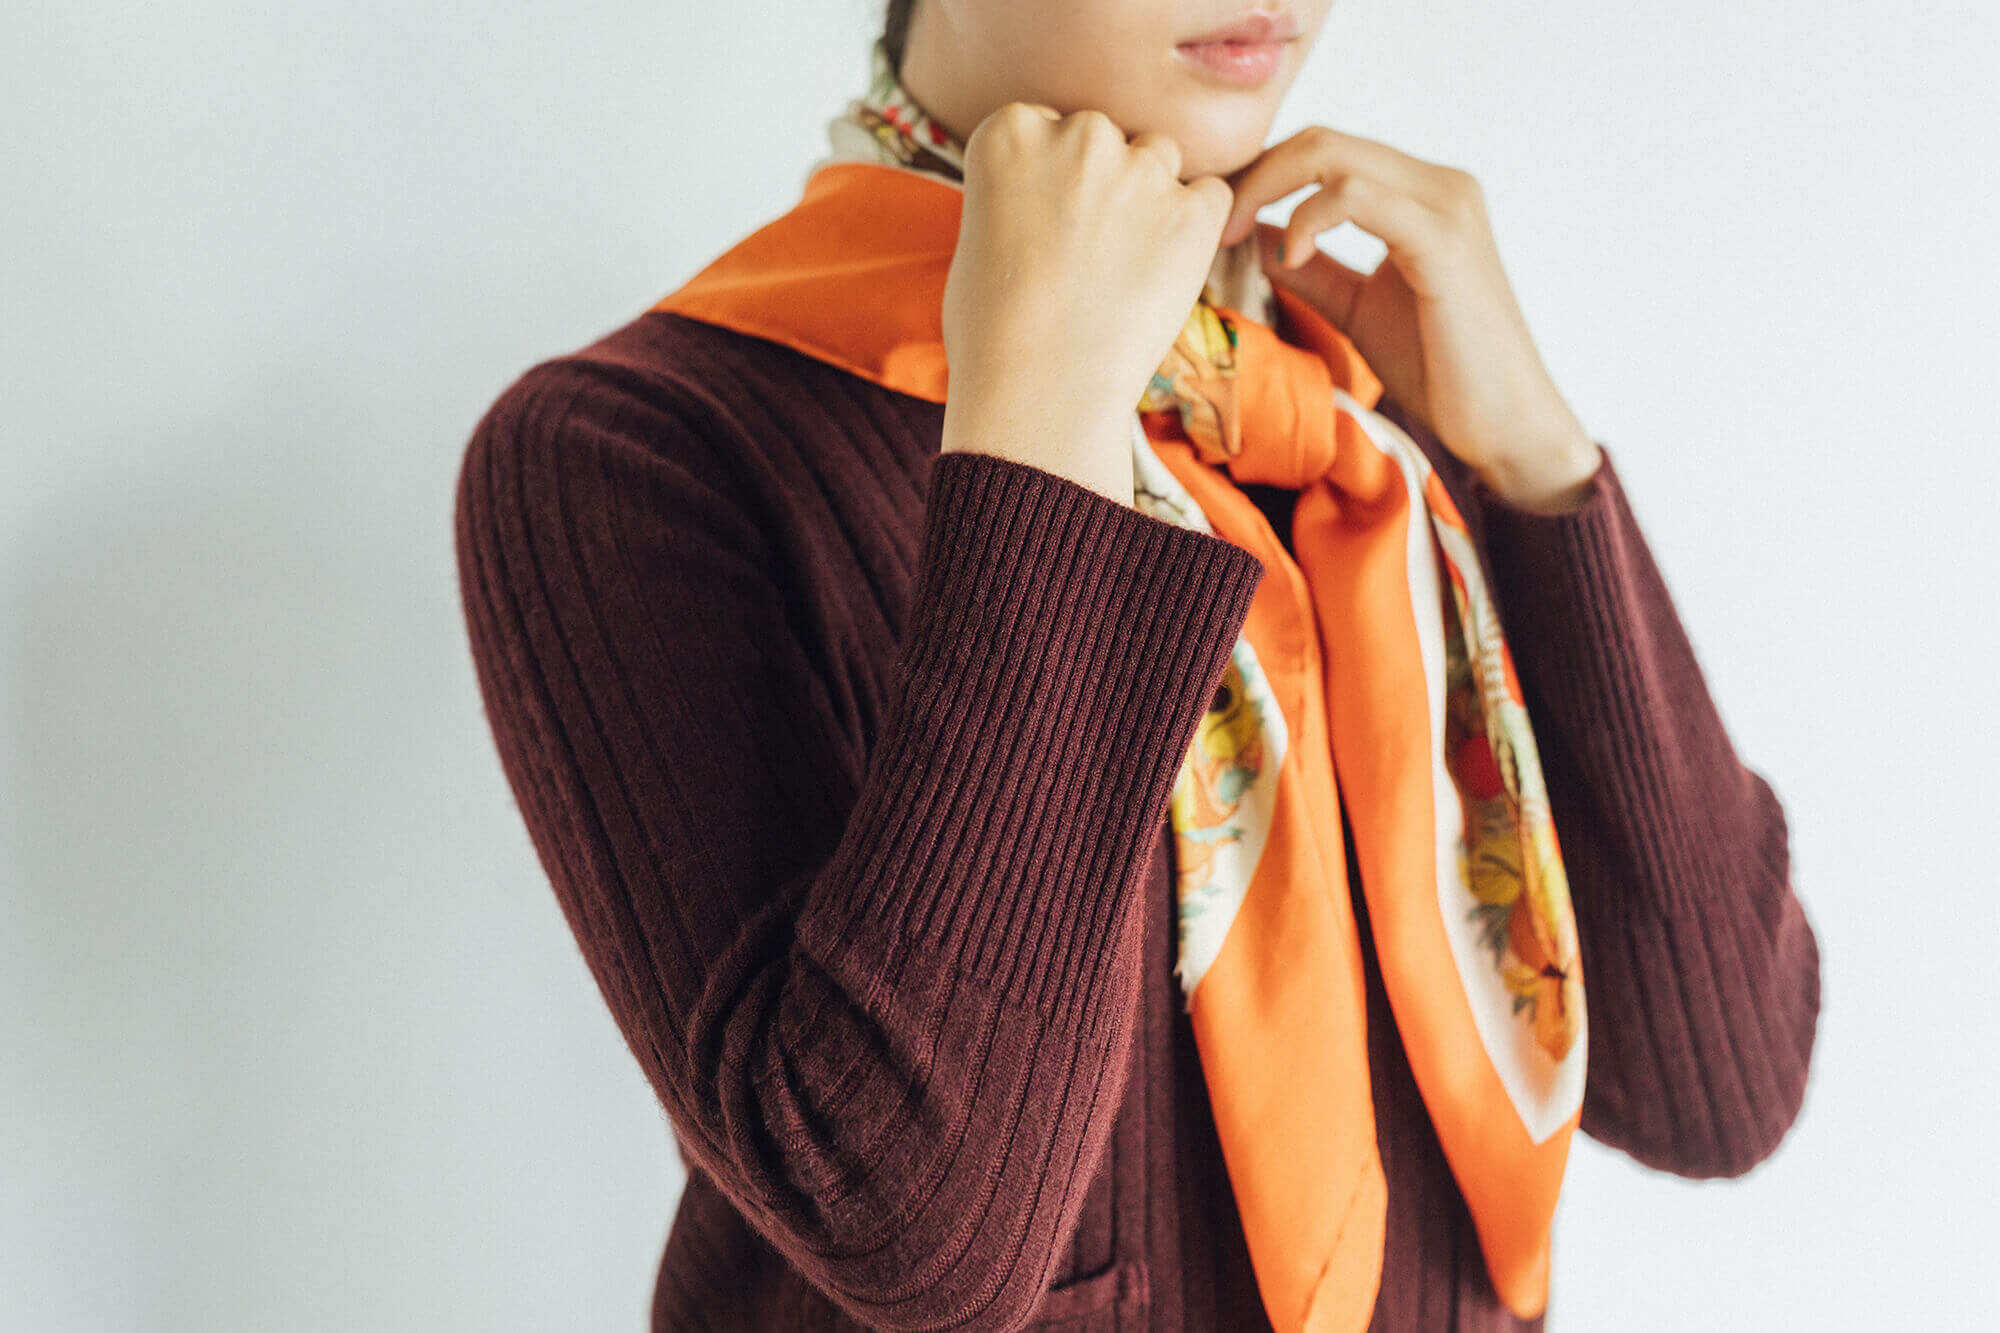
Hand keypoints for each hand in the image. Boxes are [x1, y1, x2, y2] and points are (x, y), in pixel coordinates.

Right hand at [941, 102, 1235, 506]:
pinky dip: (1196, 224)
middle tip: (1085, 252)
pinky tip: (1163, 271)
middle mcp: (1077, 134)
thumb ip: (1014, 191)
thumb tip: (1046, 193)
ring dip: (1149, 198)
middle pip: (1105, 135)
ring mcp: (1140, 171)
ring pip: (1159, 158)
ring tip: (1122, 268)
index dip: (1049, 178)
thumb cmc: (992, 333)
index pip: (1046, 125)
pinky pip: (1210, 196)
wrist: (1038, 394)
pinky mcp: (1192, 214)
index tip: (1042, 223)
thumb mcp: (976, 237)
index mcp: (1010, 131)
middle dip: (1100, 181)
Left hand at [1217, 127, 1601, 510]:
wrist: (1504, 421)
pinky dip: (1309, 218)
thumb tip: (1258, 237)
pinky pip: (1355, 195)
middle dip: (1254, 176)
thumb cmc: (1441, 369)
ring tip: (1237, 237)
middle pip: (1322, 141)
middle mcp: (1439, 184)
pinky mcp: (1443, 239)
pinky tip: (1292, 257)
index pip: (1326, 152)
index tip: (1222, 221)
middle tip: (1217, 225)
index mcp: (1422, 194)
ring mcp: (1445, 205)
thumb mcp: (1358, 309)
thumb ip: (1315, 270)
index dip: (1263, 176)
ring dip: (1267, 189)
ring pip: (1332, 155)